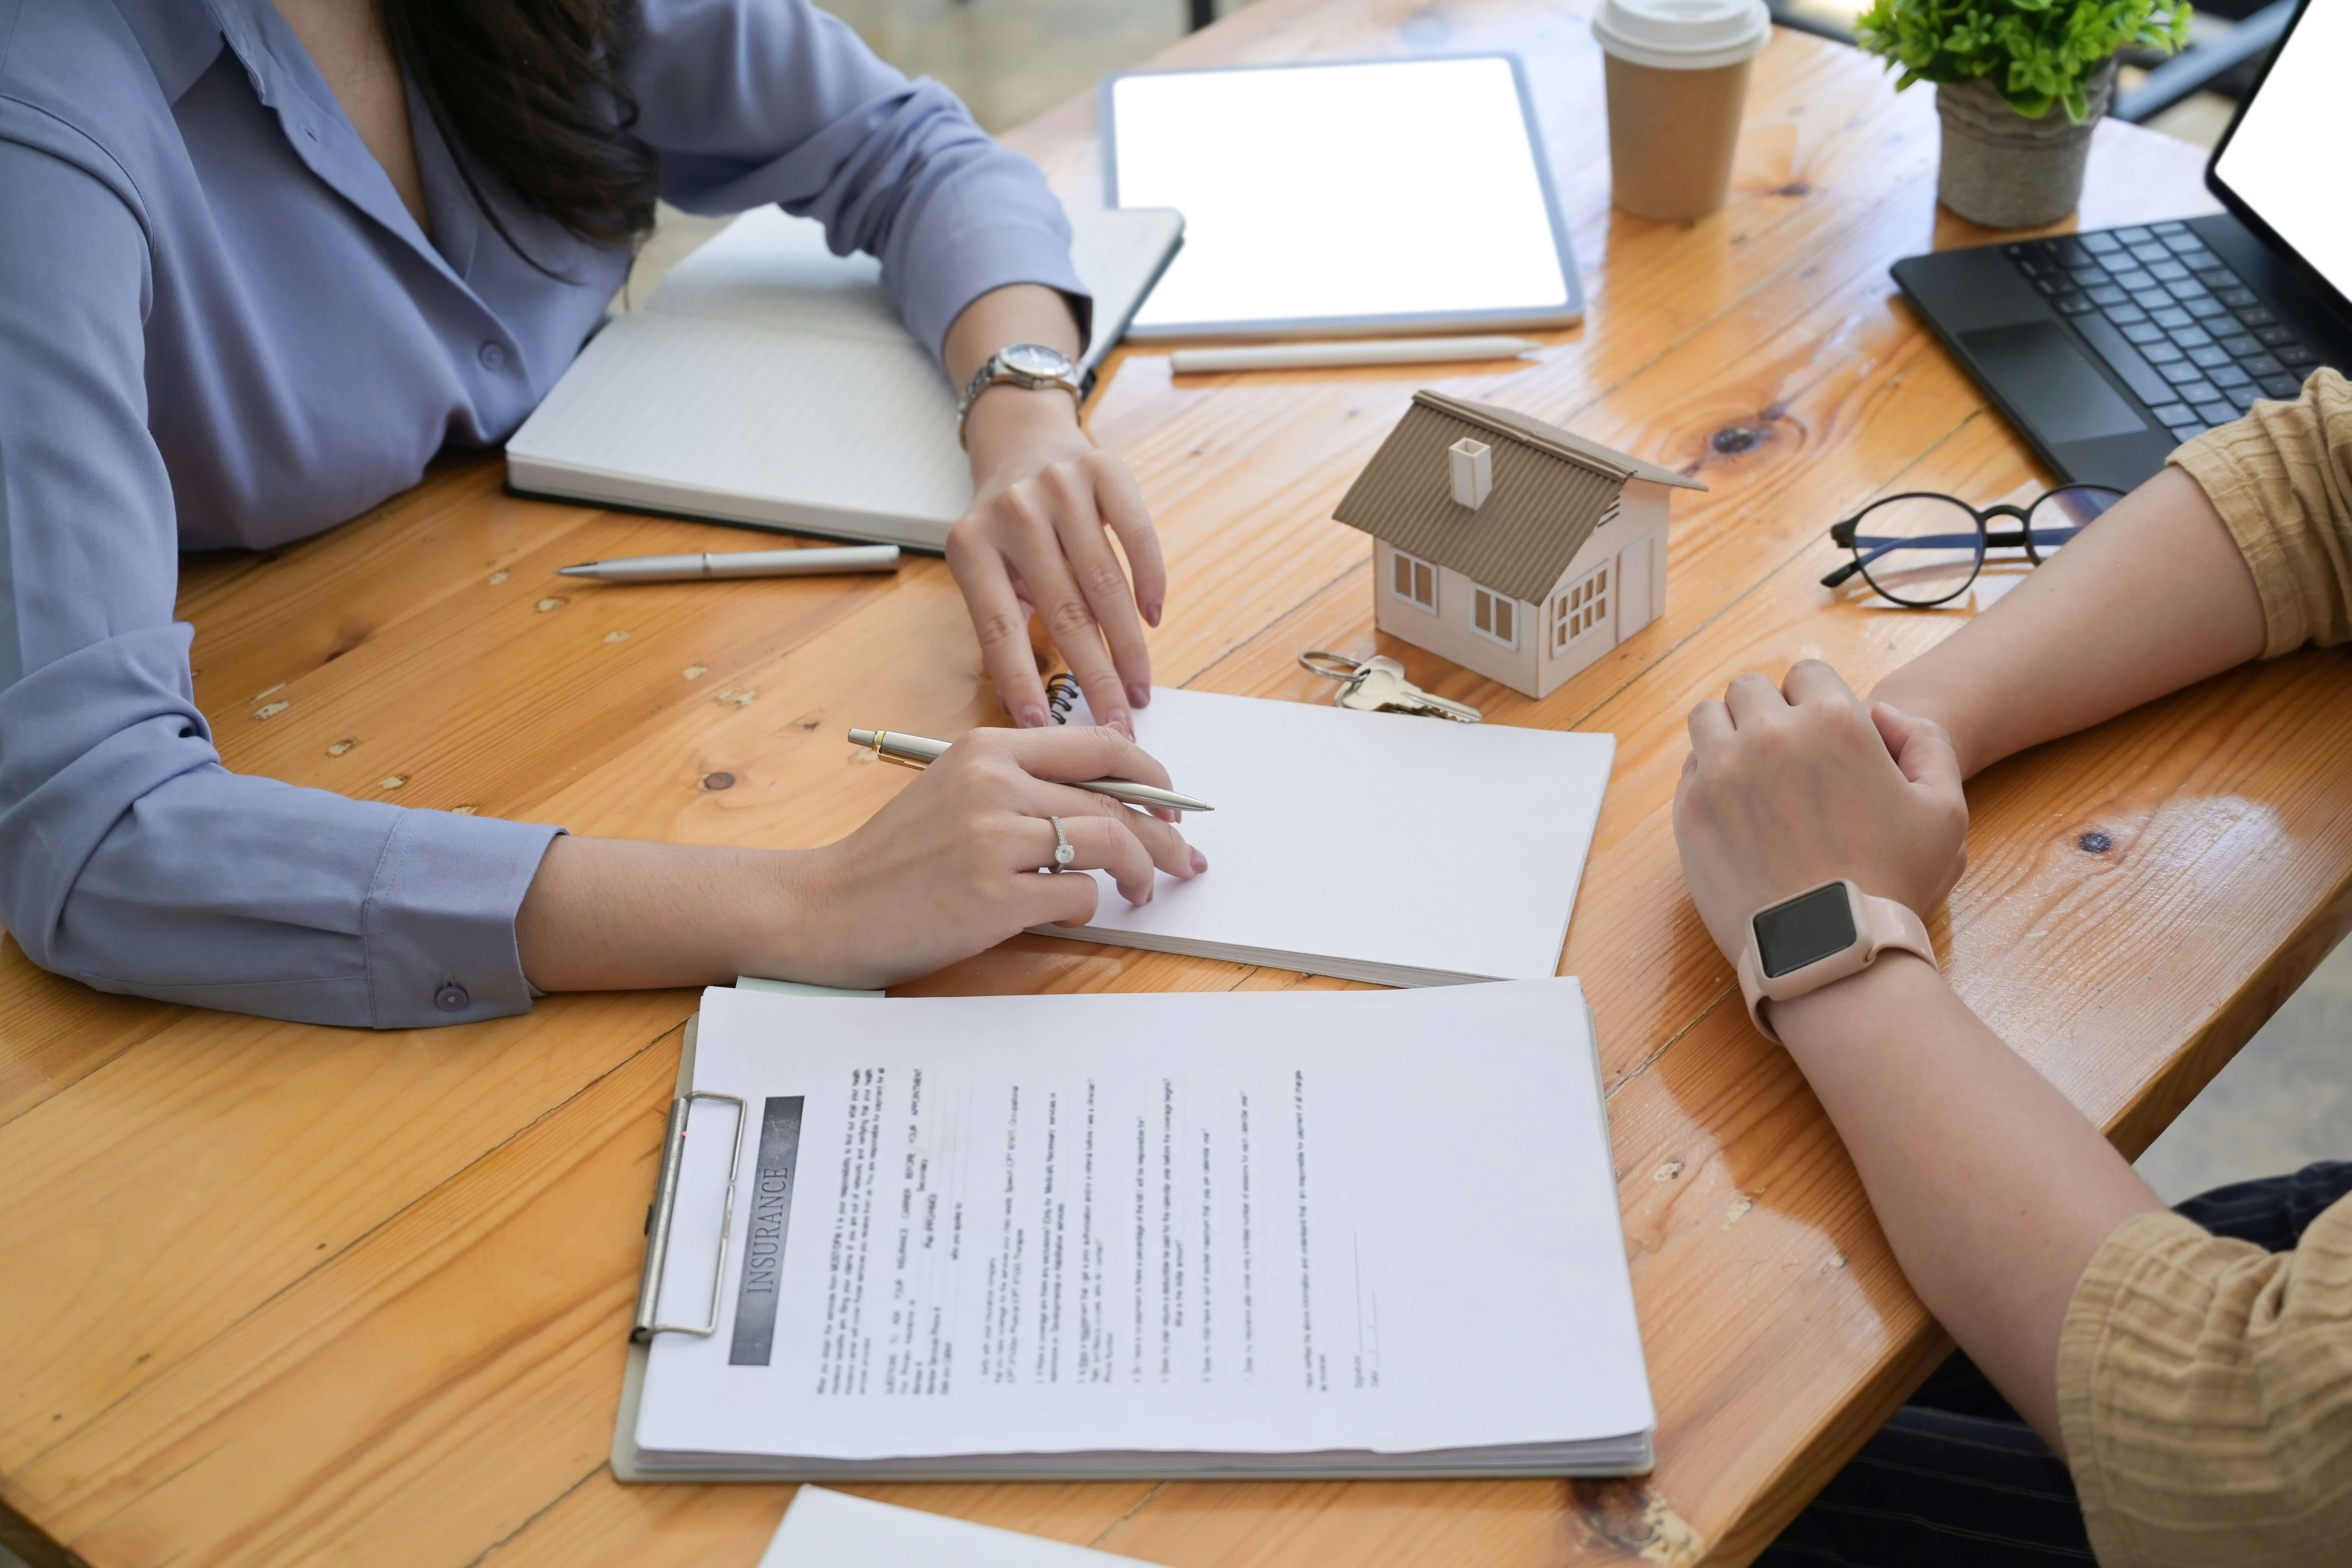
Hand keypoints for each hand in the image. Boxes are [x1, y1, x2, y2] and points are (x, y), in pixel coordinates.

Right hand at [779, 725, 1205, 987]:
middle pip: (1116, 799)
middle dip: (1164, 834)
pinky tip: (1070, 913)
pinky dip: (1087, 907)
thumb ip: (1025, 786)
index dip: (1151, 774)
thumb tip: (1111, 802)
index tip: (1171, 803)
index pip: (1100, 745)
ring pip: (1110, 842)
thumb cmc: (897, 858)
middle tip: (1183, 860)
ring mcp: (994, 839)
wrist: (830, 907)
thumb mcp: (957, 793)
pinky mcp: (995, 896)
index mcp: (988, 749)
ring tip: (1144, 892)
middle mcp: (994, 784)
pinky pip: (1078, 895)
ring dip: (1141, 872)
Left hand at [947, 388, 1164, 736]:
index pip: (999, 628)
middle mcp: (1014, 513)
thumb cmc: (1007, 526)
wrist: (1024, 442)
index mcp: (971, 545)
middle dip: (1094, 677)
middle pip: (1063, 612)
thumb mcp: (984, 568)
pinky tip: (1154, 619)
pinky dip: (1150, 582)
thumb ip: (1001, 625)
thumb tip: (1030, 711)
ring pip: (1104, 583)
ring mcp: (1061, 488)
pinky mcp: (1105, 472)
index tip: (1042, 727)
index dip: (1021, 681)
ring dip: (1127, 645)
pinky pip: (1137, 537)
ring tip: (1138, 688)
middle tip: (1115, 723)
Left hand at [1673, 660, 1967, 963]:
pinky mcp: (1689, 810)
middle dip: (1768, 711)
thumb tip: (1881, 713)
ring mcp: (1721, 771)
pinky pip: (1690, 768)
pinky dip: (1708, 775)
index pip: (1807, 673)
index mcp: (1833, 721)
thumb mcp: (1945, 809)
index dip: (1815, 699)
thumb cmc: (1894, 883)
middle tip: (1785, 752)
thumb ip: (1925, 742)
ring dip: (1729, 733)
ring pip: (1709, 718)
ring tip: (1751, 770)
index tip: (1819, 732)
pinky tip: (1734, 806)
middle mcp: (1769, 735)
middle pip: (1750, 689)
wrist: (1831, 950)